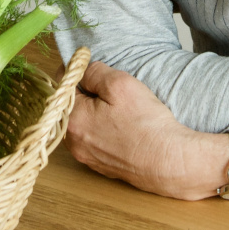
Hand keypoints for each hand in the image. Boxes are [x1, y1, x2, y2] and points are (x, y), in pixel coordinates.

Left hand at [66, 61, 227, 199]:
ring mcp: (87, 157)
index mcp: (73, 120)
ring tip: (121, 107)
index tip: (86, 63)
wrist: (167, 160)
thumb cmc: (144, 123)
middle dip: (87, 93)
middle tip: (110, 87)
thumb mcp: (120, 84)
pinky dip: (106, 129)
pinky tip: (125, 126)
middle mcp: (73, 142)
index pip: (61, 86)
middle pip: (72, 107)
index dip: (74, 70)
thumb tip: (82, 68)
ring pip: (85, 124)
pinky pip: (96, 139)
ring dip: (96, 112)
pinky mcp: (102, 166)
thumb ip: (94, 72)